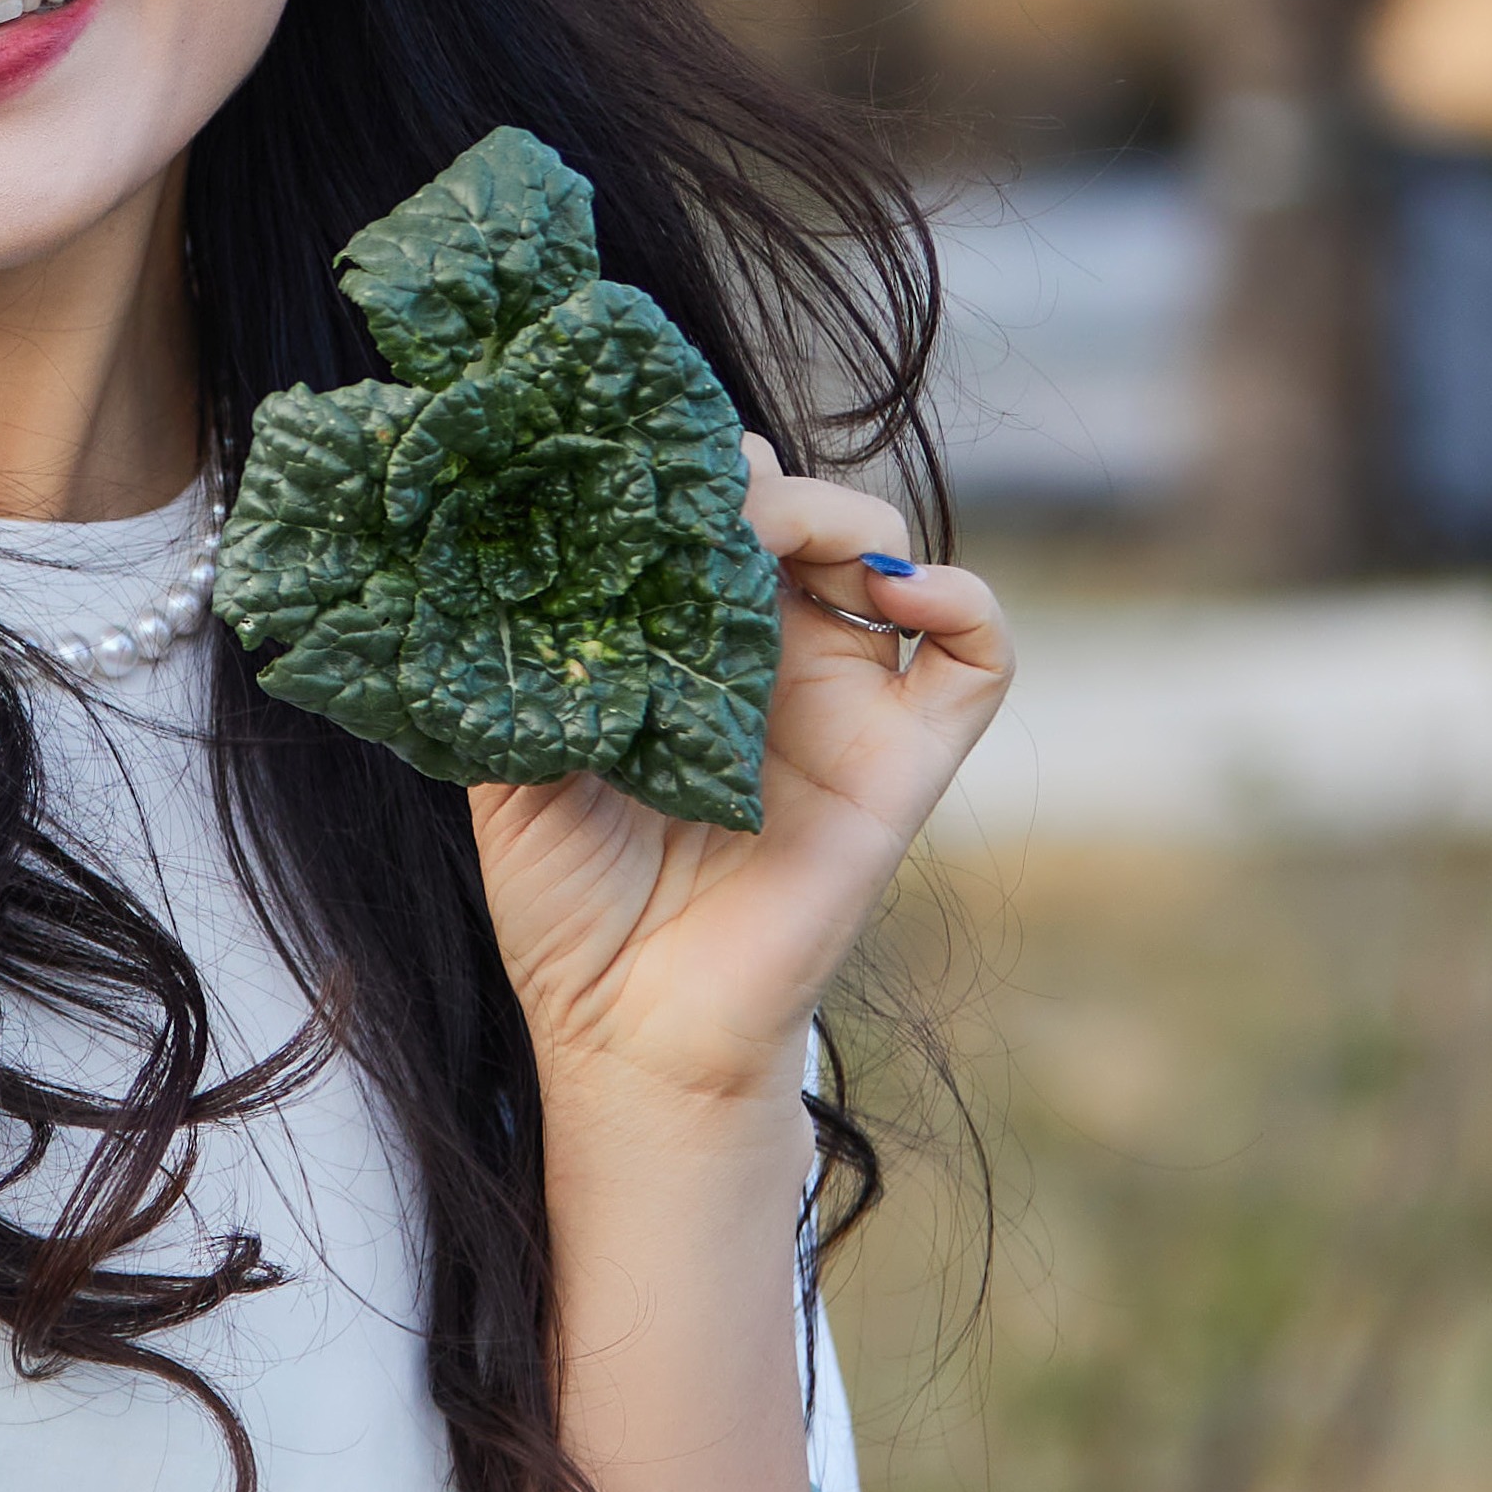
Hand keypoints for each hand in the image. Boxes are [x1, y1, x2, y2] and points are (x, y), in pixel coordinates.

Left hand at [465, 437, 1010, 1121]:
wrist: (630, 1032)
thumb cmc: (569, 911)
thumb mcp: (513, 764)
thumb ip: (529, 663)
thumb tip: (525, 550)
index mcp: (679, 648)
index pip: (713, 516)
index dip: (695, 470)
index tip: (650, 458)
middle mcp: (769, 662)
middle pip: (801, 515)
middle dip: (766, 484)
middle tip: (719, 496)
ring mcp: (846, 704)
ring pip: (889, 555)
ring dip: (850, 518)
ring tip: (795, 541)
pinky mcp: (906, 760)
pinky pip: (978, 655)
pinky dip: (965, 598)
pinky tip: (902, 592)